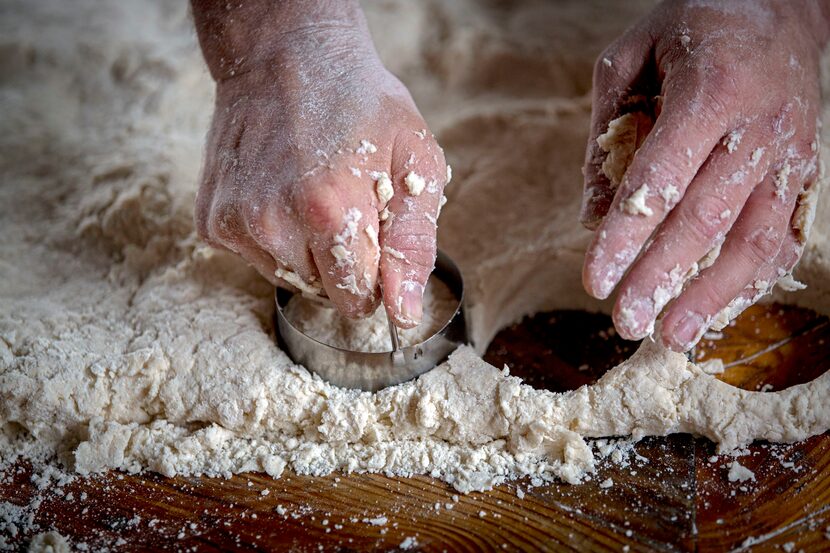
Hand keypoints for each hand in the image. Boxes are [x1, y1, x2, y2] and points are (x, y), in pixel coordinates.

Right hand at [192, 3, 447, 326]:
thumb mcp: (416, 162)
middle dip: (342, 262)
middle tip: (345, 203)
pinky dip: (272, 238)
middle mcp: (273, 224)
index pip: (357, 300)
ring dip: (306, 251)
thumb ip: (413, 245)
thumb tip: (403, 313)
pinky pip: (255, 258)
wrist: (285, 57)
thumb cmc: (361, 104)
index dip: (374, 276)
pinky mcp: (213, 222)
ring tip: (312, 193)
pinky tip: (281, 193)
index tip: (374, 238)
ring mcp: (236, 223)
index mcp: (330, 213)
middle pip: (322, 293)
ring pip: (288, 278)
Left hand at [580, 0, 826, 350]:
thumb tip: (590, 216)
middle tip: (625, 323)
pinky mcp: (805, 170)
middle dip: (661, 278)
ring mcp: (790, 153)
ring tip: (674, 336)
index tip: (594, 281)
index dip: (625, 237)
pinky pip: (785, 235)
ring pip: (754, 238)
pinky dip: (755, 278)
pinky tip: (722, 308)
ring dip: (713, 294)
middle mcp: (758, 128)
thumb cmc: (695, 26)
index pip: (659, 181)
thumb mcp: (630, 56)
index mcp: (710, 92)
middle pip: (705, 220)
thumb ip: (605, 132)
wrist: (783, 4)